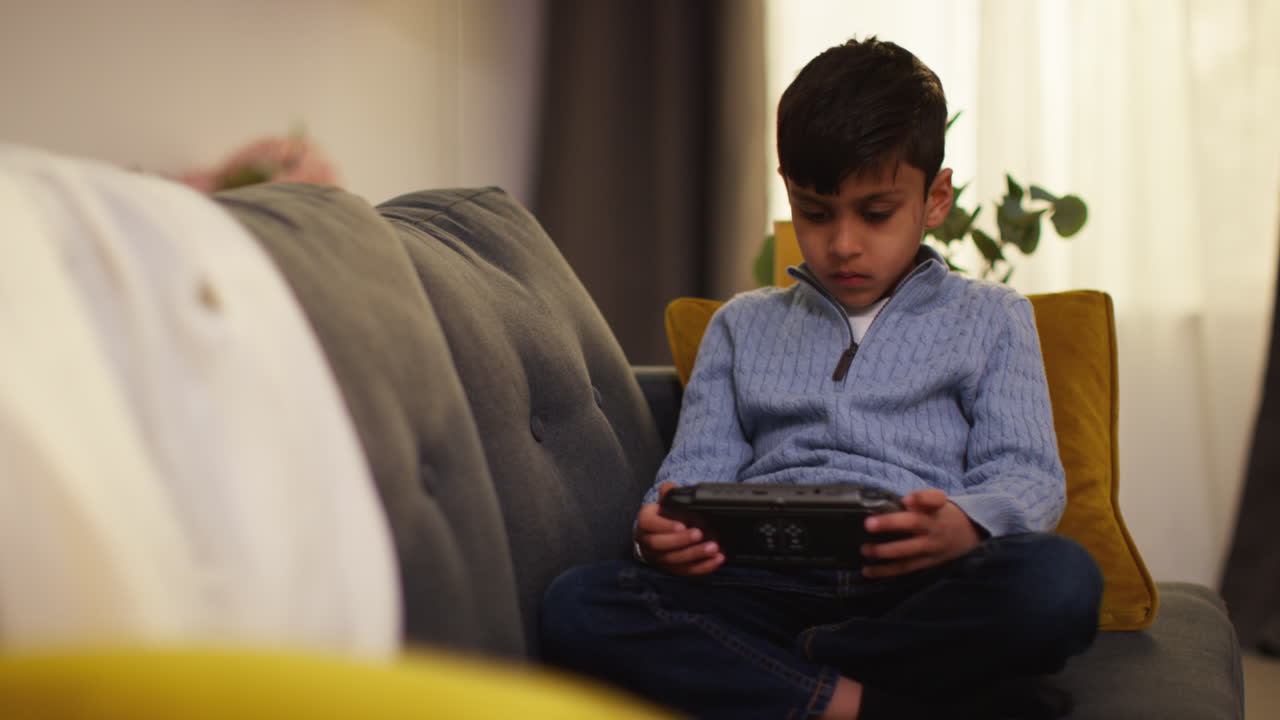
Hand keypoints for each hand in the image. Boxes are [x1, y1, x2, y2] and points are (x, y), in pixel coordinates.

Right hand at [634, 482, 724, 575]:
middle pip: (660, 544)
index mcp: (645, 523)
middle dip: (681, 541)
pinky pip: (686, 571)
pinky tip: (716, 560)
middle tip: (700, 535)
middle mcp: (647, 542)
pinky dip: (702, 567)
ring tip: (713, 548)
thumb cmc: (664, 517)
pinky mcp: (671, 569)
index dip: (665, 526)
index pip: (649, 524)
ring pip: (673, 560)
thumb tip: (670, 486)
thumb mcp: (665, 503)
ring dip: (694, 555)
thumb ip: (668, 494)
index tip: (682, 525)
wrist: (661, 534)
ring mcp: (658, 558)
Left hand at [859, 489, 980, 578]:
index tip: (907, 499)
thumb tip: (906, 500)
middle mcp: (934, 529)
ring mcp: (931, 548)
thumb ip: (924, 498)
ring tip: (865, 551)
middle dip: (890, 524)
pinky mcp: (927, 563)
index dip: (921, 498)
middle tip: (868, 524)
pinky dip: (886, 571)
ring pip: (908, 552)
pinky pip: (906, 568)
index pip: (934, 500)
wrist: (970, 533)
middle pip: (914, 524)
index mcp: (936, 510)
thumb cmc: (944, 514)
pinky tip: (868, 571)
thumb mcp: (939, 501)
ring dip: (884, 553)